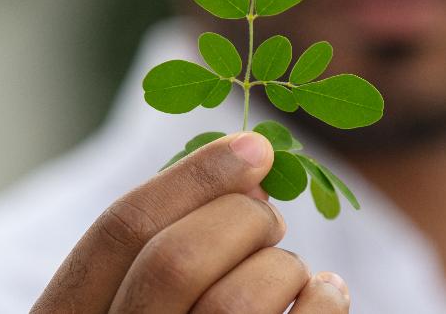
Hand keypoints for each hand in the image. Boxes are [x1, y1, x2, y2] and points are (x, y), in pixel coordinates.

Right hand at [30, 132, 349, 312]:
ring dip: (280, 266)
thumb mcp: (127, 298)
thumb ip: (160, 245)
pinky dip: (324, 299)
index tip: (256, 147)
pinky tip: (325, 292)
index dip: (192, 176)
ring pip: (236, 303)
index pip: (119, 229)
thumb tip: (249, 162)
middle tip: (268, 218)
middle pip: (177, 258)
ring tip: (286, 270)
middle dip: (240, 219)